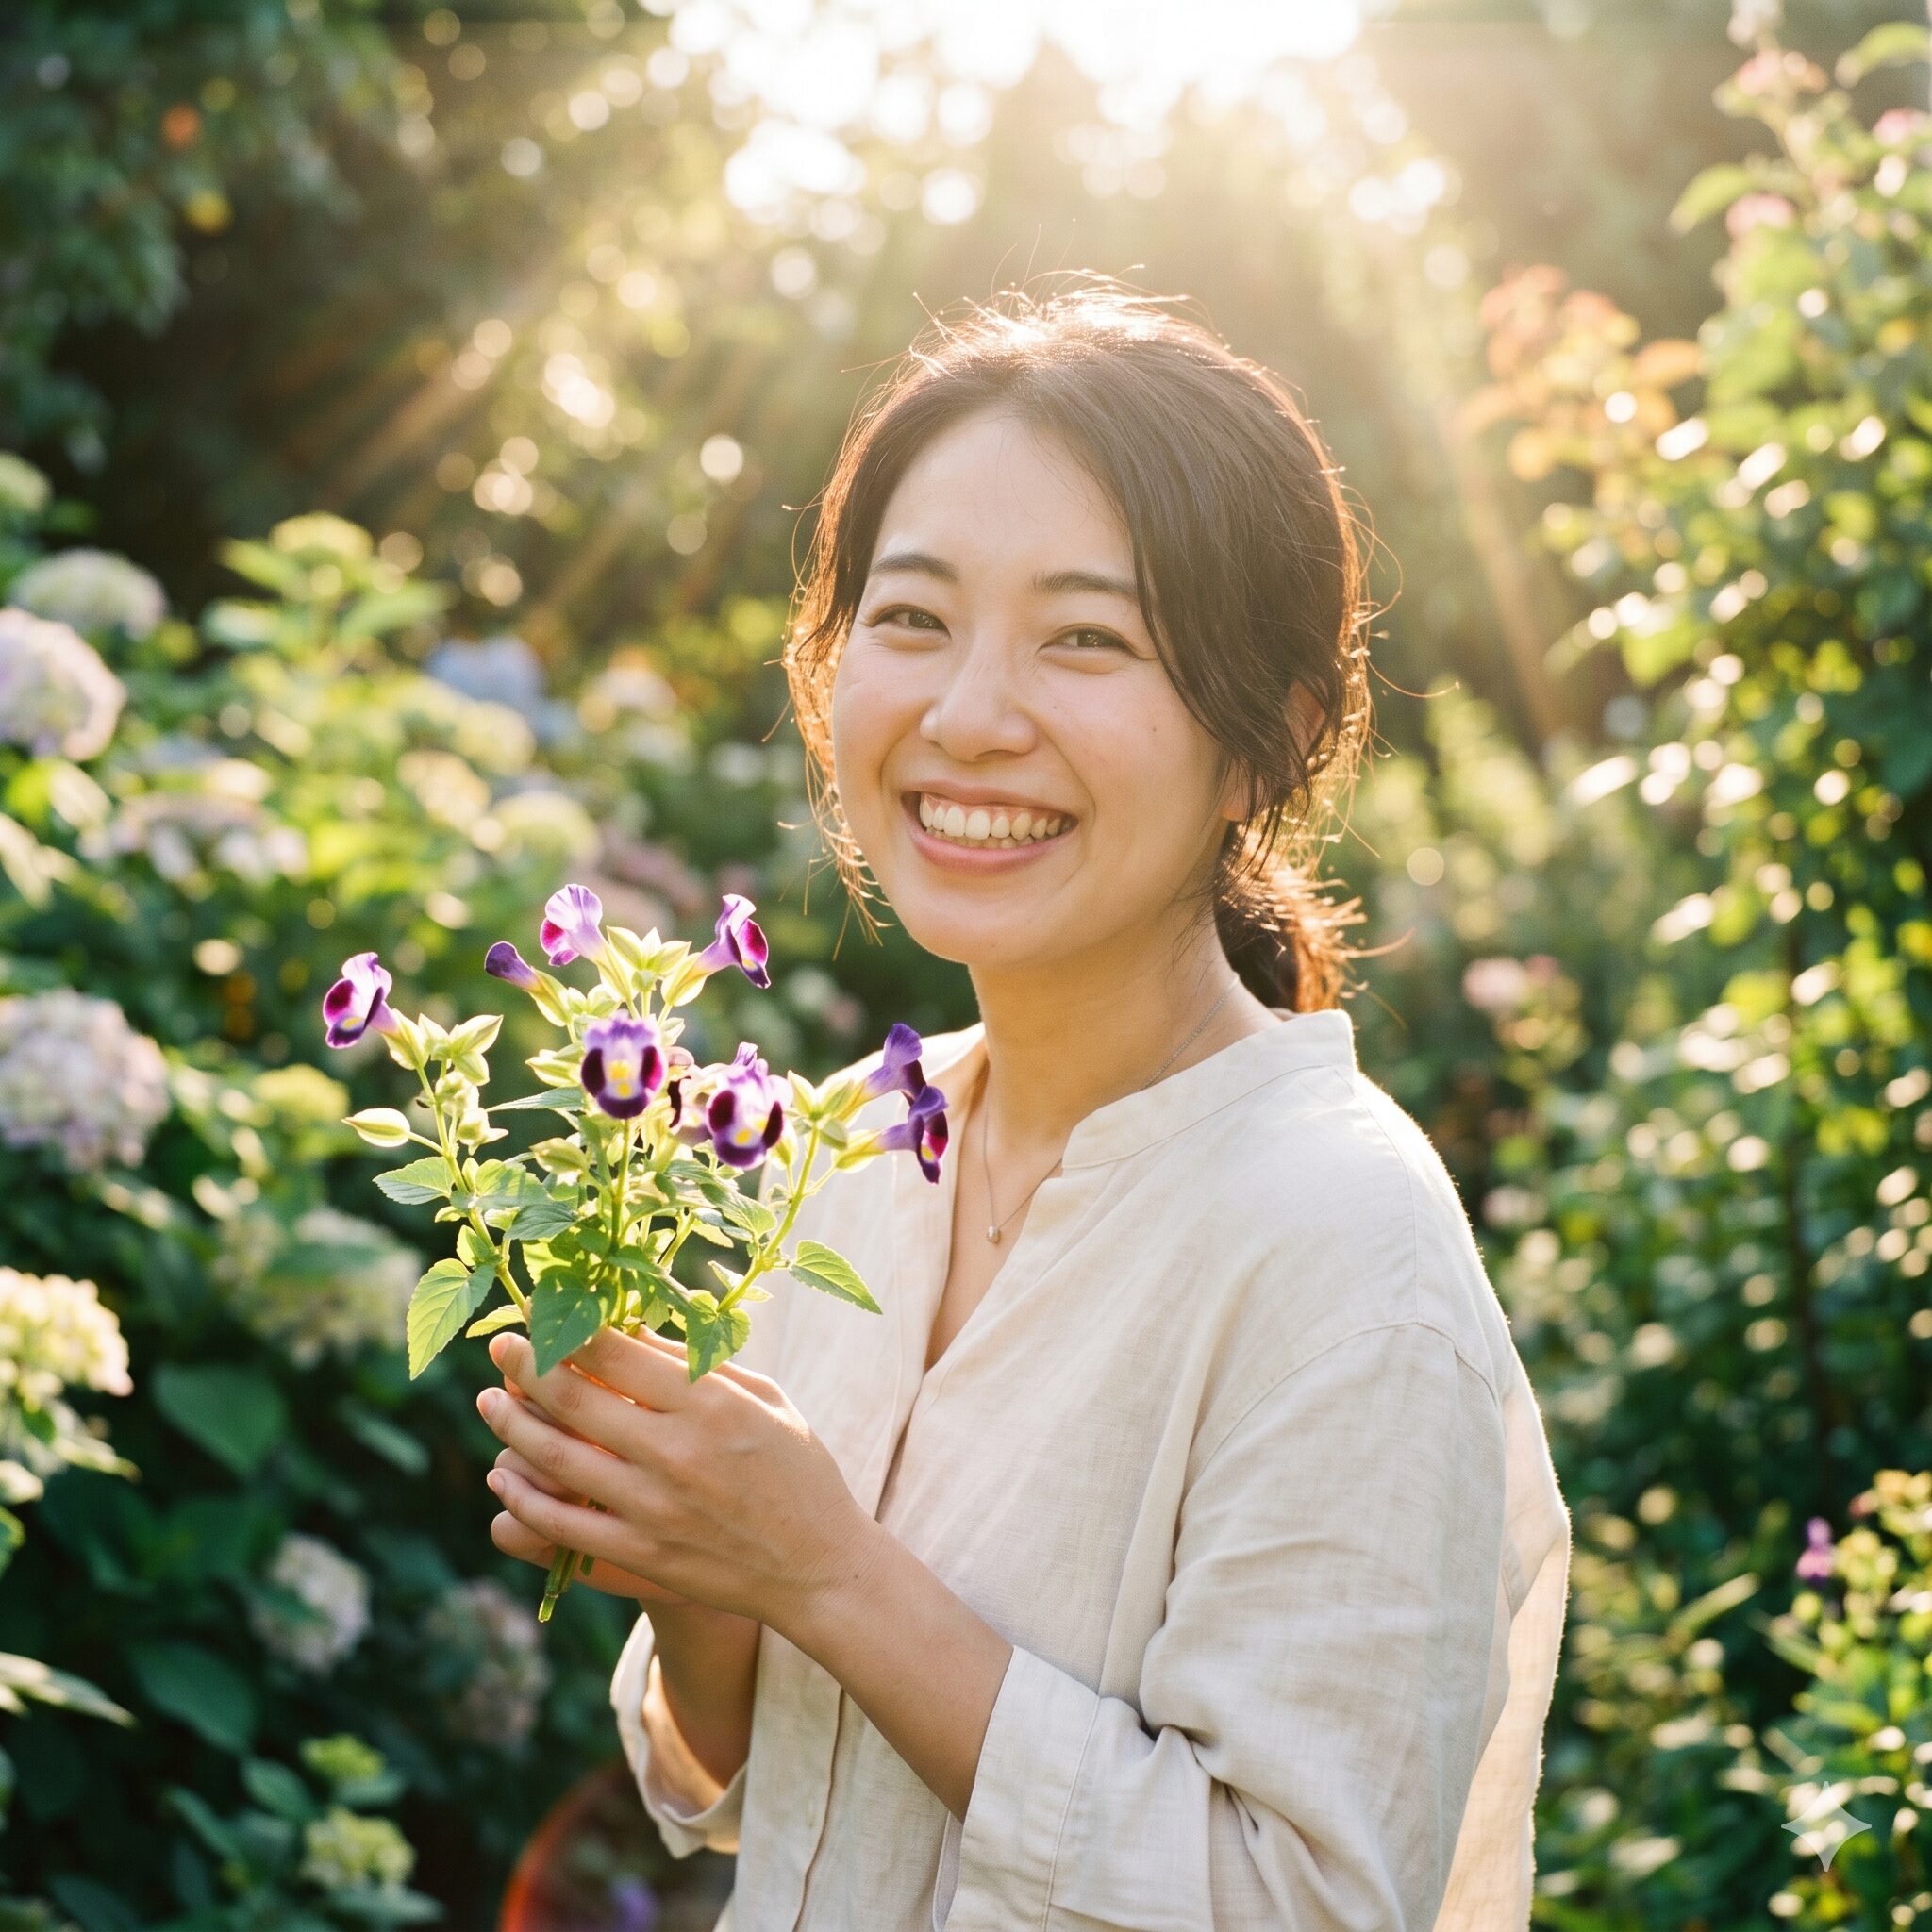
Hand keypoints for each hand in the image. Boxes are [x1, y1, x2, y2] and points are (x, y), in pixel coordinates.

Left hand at [475, 1325, 884, 1638]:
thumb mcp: (763, 1399)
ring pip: (556, 1459)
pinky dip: (523, 1498)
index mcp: (711, 1404)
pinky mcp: (641, 1556)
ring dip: (512, 1425)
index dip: (568, 1329)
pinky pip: (562, 1525)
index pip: (617, 1354)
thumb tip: (629, 1327)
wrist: (818, 1567)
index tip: (540, 1314)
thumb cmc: (798, 1469)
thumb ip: (698, 1364)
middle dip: (525, 1366)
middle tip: (499, 1348)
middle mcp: (677, 1452)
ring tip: (489, 1402)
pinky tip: (503, 1476)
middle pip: (575, 1399)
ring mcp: (654, 1509)